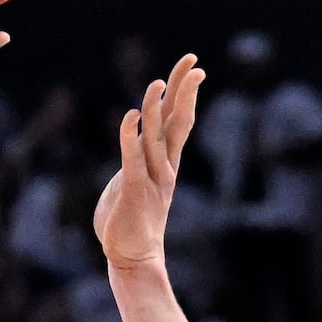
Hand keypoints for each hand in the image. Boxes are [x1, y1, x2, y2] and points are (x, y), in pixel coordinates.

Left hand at [94, 55, 204, 272]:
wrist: (132, 259)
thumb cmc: (128, 222)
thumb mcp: (130, 183)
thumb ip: (132, 162)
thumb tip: (130, 148)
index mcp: (166, 163)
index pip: (177, 120)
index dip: (185, 91)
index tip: (193, 66)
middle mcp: (164, 167)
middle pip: (177, 121)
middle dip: (184, 91)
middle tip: (193, 62)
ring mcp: (152, 179)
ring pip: (156, 137)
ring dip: (155, 109)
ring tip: (157, 83)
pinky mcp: (135, 190)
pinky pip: (133, 159)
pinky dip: (131, 136)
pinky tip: (131, 115)